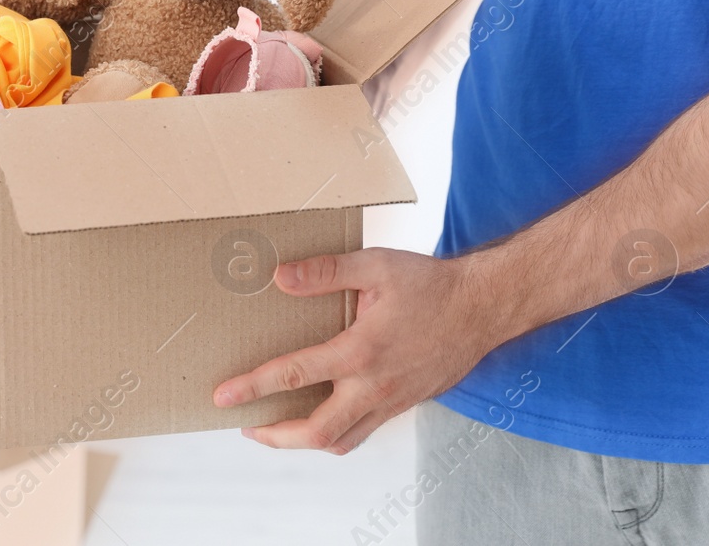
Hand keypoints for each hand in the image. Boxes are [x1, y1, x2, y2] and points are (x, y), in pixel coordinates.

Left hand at [212, 248, 509, 453]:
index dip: (254, 387)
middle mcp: (374, 386)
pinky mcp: (404, 405)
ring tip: (274, 431)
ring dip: (302, 442)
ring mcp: (391, 402)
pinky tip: (320, 417)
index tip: (224, 395)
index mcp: (360, 351)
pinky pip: (362, 433)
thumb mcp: (376, 266)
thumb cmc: (431, 285)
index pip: (295, 375)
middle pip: (316, 431)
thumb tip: (279, 277)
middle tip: (245, 426)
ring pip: (340, 441)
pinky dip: (334, 435)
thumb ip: (325, 271)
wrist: (484, 308)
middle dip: (274, 436)